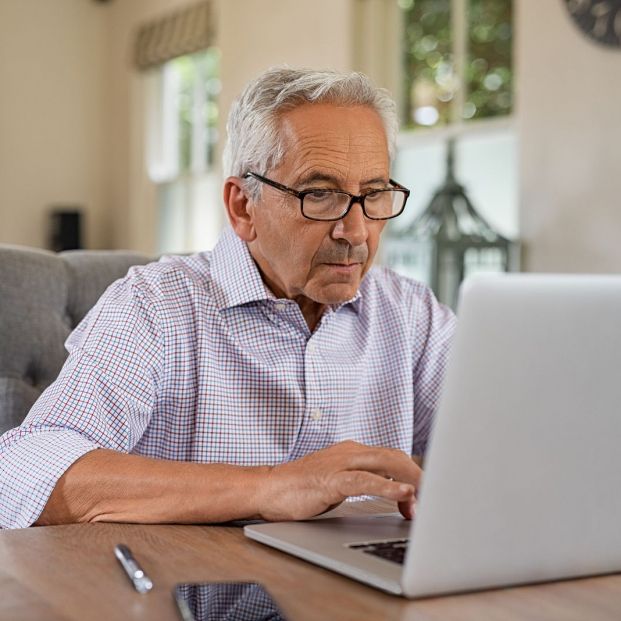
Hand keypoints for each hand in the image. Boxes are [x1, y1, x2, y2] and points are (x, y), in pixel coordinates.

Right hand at [256, 441, 420, 521]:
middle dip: (419, 475)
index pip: (393, 456)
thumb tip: (396, 496)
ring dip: (411, 480)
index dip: (414, 473)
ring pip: (385, 463)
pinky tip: (404, 494)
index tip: (427, 494)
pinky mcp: (330, 480)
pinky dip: (387, 487)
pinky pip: (364, 481)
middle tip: (435, 498)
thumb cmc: (301, 489)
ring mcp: (339, 464)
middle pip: (395, 456)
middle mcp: (349, 452)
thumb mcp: (339, 482)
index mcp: (352, 451)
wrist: (267, 489)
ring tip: (429, 496)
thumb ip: (364, 483)